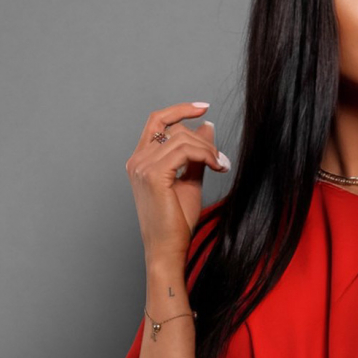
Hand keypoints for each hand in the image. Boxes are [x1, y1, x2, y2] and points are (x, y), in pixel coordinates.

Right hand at [125, 102, 229, 261]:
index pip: (158, 121)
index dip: (180, 110)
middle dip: (203, 139)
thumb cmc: (176, 222)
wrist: (167, 249)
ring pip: (182, 138)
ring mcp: (142, 166)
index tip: (204, 108)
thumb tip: (207, 127)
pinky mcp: (153, 175)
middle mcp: (137, 161)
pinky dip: (205, 154)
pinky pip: (185, 150)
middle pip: (174, 128)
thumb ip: (196, 154)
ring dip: (207, 149)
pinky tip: (216, 167)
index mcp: (141, 161)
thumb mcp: (190, 180)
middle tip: (221, 159)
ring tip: (220, 166)